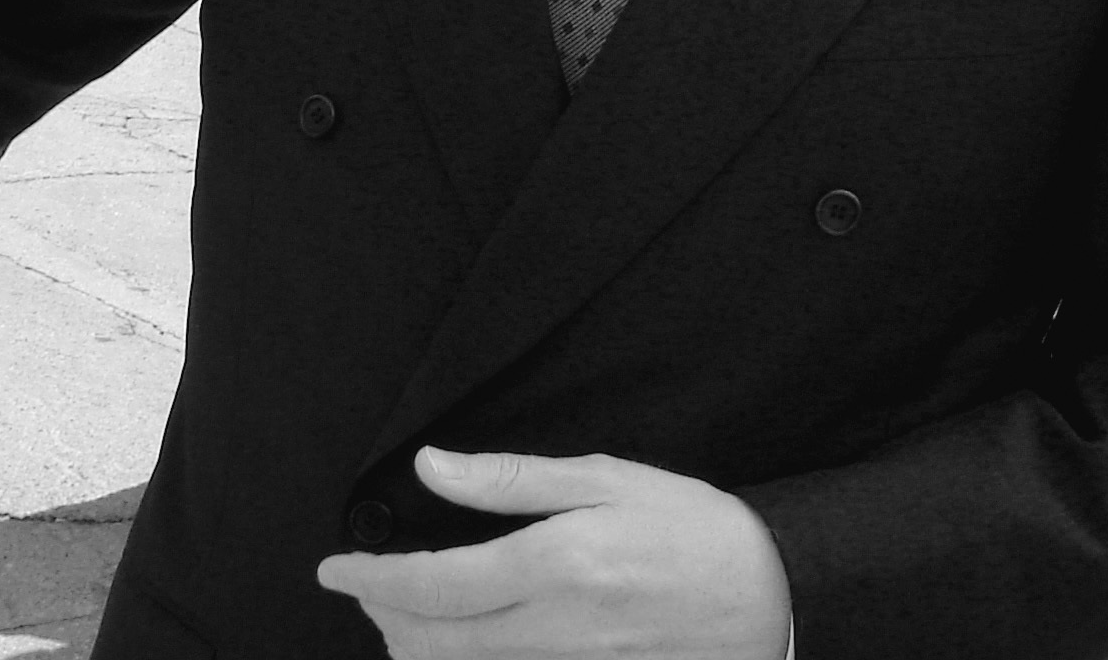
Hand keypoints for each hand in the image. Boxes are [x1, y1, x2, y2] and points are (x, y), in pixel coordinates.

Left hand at [316, 447, 789, 659]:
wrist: (772, 600)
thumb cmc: (694, 529)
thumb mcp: (607, 478)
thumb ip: (510, 480)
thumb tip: (431, 467)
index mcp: (556, 562)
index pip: (435, 584)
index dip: (372, 580)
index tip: (335, 568)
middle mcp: (556, 629)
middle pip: (435, 643)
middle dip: (385, 619)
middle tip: (366, 590)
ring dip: (418, 651)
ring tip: (404, 621)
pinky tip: (460, 650)